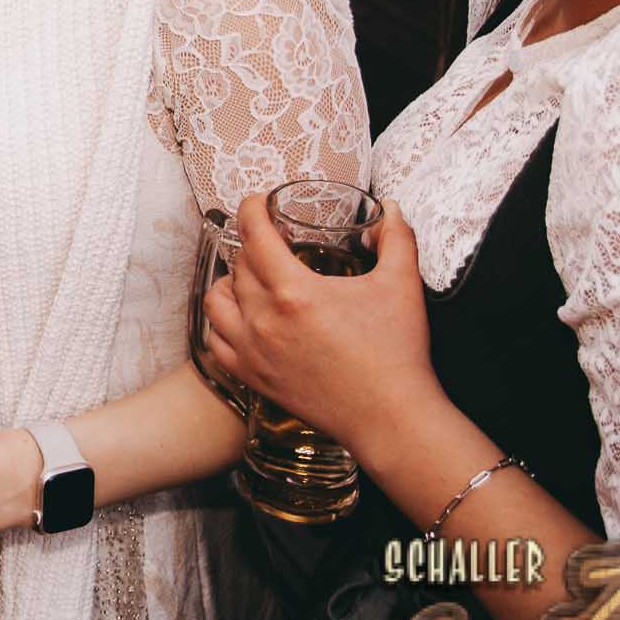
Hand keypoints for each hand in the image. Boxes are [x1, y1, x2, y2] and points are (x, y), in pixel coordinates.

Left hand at [201, 194, 438, 463]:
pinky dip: (221, 322)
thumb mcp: (402, 284)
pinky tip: (237, 316)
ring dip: (229, 281)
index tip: (257, 202)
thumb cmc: (397, 352)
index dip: (251, 210)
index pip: (255, 236)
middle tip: (270, 240)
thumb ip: (396, 239)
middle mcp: (264, 320)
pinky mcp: (254, 379)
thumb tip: (392, 208)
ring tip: (249, 275)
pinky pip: (216, 342)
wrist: (391, 417)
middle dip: (252, 245)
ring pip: (217, 302)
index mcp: (295, 292)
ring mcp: (254, 352)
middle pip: (239, 266)